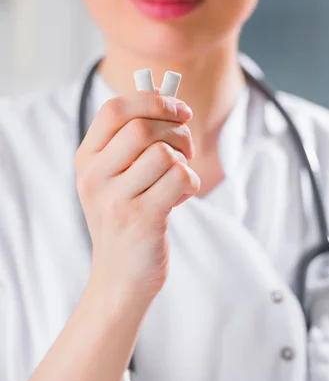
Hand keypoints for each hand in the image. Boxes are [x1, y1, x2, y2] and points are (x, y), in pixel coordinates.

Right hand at [74, 91, 199, 308]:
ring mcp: (116, 199)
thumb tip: (172, 102)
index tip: (179, 110)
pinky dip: (191, 183)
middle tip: (186, 149)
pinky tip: (181, 198)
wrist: (119, 279)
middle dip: (177, 132)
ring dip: (185, 162)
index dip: (152, 101)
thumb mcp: (115, 181)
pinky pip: (180, 177)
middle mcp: (95, 177)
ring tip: (179, 180)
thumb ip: (133, 145)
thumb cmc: (124, 222)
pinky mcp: (142, 218)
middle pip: (143, 128)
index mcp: (86, 161)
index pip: (114, 110)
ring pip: (164, 154)